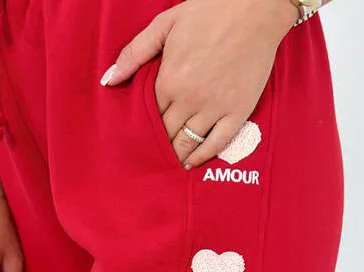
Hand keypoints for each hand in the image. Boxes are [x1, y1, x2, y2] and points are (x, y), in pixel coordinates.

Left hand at [101, 0, 297, 167]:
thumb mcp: (165, 24)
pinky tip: (192, 162)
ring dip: (176, 155)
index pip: (149, 116)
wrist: (254, 7)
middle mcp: (189, 99)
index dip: (143, 129)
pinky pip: (217, 144)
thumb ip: (134, 53)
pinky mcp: (238, 111)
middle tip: (149, 158)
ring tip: (168, 164)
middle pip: (166, 134)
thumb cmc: (209, 11)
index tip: (137, 139)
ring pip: (188, 142)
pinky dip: (202, 156)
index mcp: (169, 80)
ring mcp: (214, 107)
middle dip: (157, 146)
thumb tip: (109, 79)